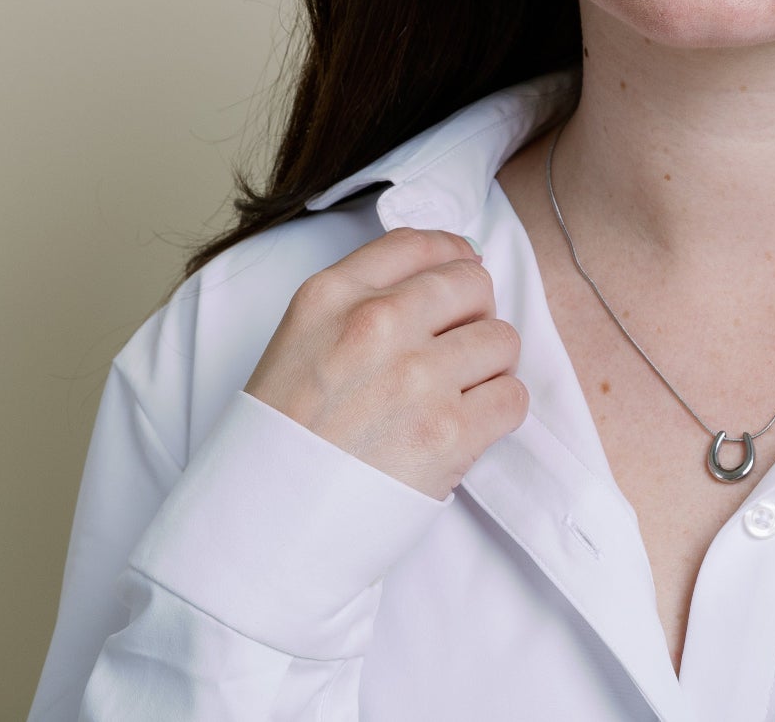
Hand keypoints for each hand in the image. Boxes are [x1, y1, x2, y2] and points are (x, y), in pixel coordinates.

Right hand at [243, 226, 528, 499]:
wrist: (261, 529)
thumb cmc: (277, 443)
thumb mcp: (297, 342)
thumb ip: (362, 301)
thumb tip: (452, 265)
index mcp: (331, 297)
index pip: (418, 244)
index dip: (451, 257)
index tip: (459, 273)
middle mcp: (376, 325)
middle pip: (472, 284)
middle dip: (473, 315)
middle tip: (452, 351)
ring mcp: (417, 377)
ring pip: (502, 340)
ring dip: (488, 368)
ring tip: (453, 396)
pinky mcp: (449, 433)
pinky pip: (513, 397)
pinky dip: (498, 413)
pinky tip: (465, 428)